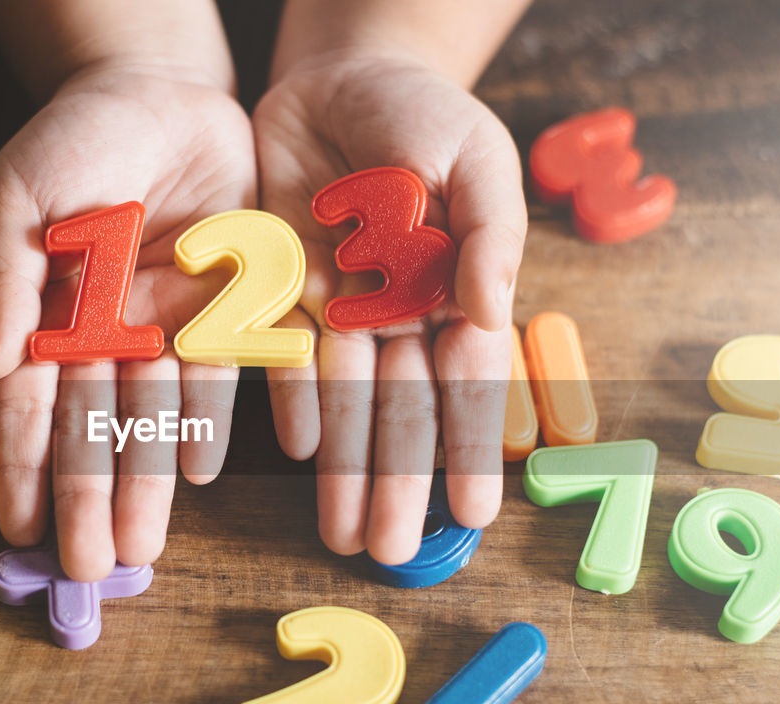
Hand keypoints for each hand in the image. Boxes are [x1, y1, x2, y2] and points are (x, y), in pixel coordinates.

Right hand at [0, 61, 254, 579]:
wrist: (158, 92)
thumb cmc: (73, 140)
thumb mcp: (17, 195)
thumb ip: (4, 276)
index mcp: (50, 315)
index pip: (33, 406)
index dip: (27, 468)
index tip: (21, 530)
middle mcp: (108, 334)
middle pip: (97, 429)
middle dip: (89, 497)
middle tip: (86, 567)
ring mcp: (166, 323)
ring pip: (156, 417)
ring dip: (146, 481)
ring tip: (140, 546)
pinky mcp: (227, 302)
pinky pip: (222, 371)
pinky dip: (211, 419)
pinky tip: (201, 470)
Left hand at [254, 49, 526, 565]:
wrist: (340, 75)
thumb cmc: (425, 114)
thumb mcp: (476, 158)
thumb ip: (490, 233)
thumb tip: (496, 315)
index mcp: (457, 291)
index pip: (469, 385)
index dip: (470, 450)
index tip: (475, 516)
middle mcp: (399, 315)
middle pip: (402, 411)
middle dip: (400, 482)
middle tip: (394, 552)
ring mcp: (341, 308)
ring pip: (346, 403)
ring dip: (349, 469)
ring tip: (347, 534)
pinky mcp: (283, 290)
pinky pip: (286, 357)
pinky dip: (293, 402)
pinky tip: (301, 452)